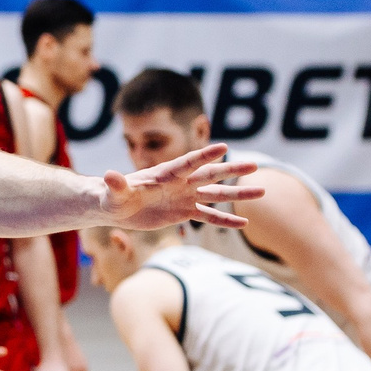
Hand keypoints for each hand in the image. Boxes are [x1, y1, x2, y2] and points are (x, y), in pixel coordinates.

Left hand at [100, 142, 263, 230]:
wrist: (116, 207)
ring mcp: (185, 197)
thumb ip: (116, 184)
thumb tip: (108, 175)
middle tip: (255, 165)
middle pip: (210, 175)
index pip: (188, 163)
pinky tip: (243, 223)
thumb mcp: (113, 192)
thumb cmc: (112, 196)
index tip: (224, 147)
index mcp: (165, 174)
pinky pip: (208, 216)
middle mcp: (180, 183)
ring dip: (237, 194)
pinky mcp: (183, 212)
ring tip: (262, 192)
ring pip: (215, 195)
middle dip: (231, 170)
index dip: (204, 156)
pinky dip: (225, 220)